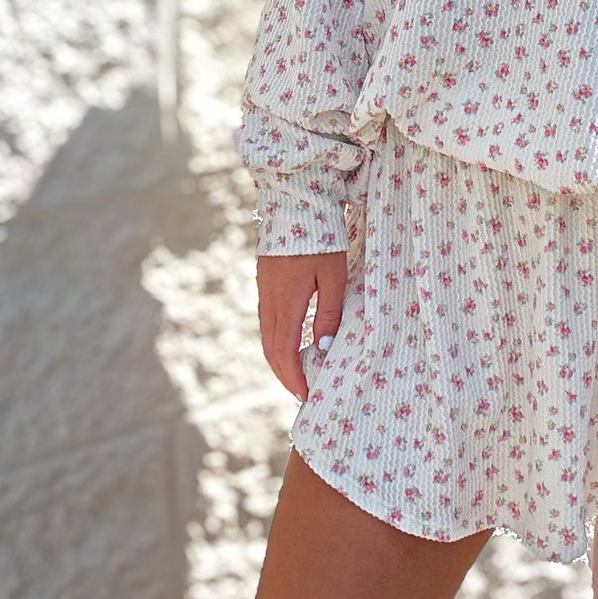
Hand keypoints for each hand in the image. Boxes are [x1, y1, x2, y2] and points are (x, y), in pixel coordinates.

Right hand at [256, 250, 346, 401]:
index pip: (285, 354)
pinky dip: (277, 342)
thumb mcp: (333, 277)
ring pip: (267, 338)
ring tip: (299, 374)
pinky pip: (267, 323)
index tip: (308, 395)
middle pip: (271, 351)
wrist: (294, 203)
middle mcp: (269, 302)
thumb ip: (329, 314)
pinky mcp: (265, 284)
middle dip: (286, 375)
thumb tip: (324, 349)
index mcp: (286, 303)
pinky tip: (292, 345)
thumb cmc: (321, 238)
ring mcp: (264, 292)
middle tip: (303, 392)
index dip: (295, 378)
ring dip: (280, 360)